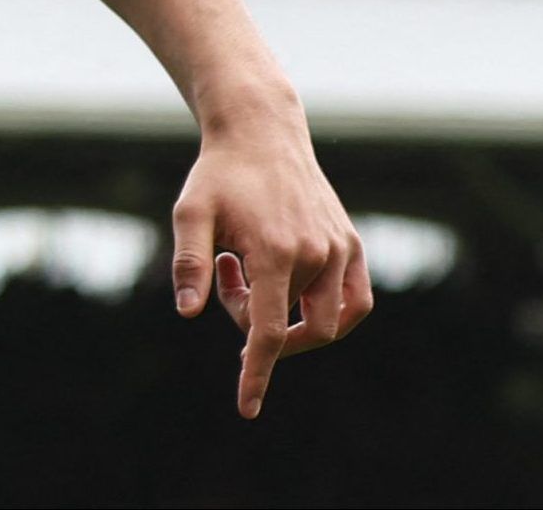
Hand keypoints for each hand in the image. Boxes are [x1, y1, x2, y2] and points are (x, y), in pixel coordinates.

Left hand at [169, 108, 371, 417]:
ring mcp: (341, 250)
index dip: (256, 373)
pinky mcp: (353, 244)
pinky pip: (355, 301)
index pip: (268, 332)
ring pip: (326, 320)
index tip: (247, 408)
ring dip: (288, 316)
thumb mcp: (190, 213)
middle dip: (259, 329)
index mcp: (276, 252)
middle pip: (296, 331)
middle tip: (227, 278)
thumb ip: (189, 264)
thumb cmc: (219, 175)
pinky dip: (328, 312)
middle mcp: (317, 255)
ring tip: (249, 272)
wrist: (261, 133)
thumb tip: (188, 314)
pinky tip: (291, 291)